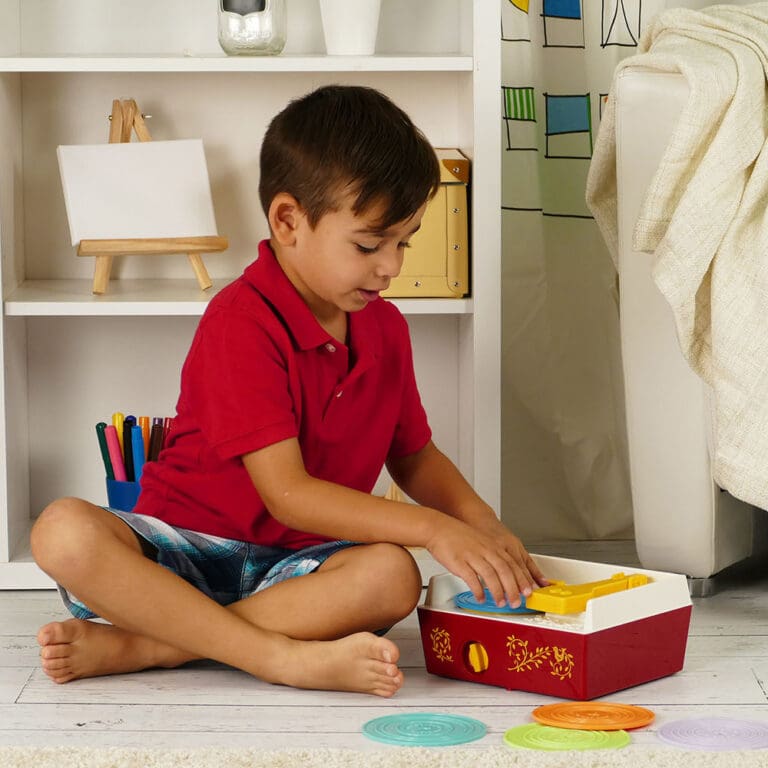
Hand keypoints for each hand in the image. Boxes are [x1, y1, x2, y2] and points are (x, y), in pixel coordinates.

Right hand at [425, 516, 546, 607]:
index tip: (528, 591)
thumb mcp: (482, 542)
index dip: (522, 579)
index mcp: (493, 546)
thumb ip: (494, 556)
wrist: (438, 528)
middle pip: (505, 571)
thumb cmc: (459, 537)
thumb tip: (505, 573)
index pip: (513, 564)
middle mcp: (485, 550)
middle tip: (517, 601)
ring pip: (491, 576)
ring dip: (498, 592)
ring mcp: (473, 556)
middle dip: (514, 589)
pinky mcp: (459, 562)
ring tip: (500, 602)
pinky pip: (472, 579)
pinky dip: (478, 590)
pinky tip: (480, 598)